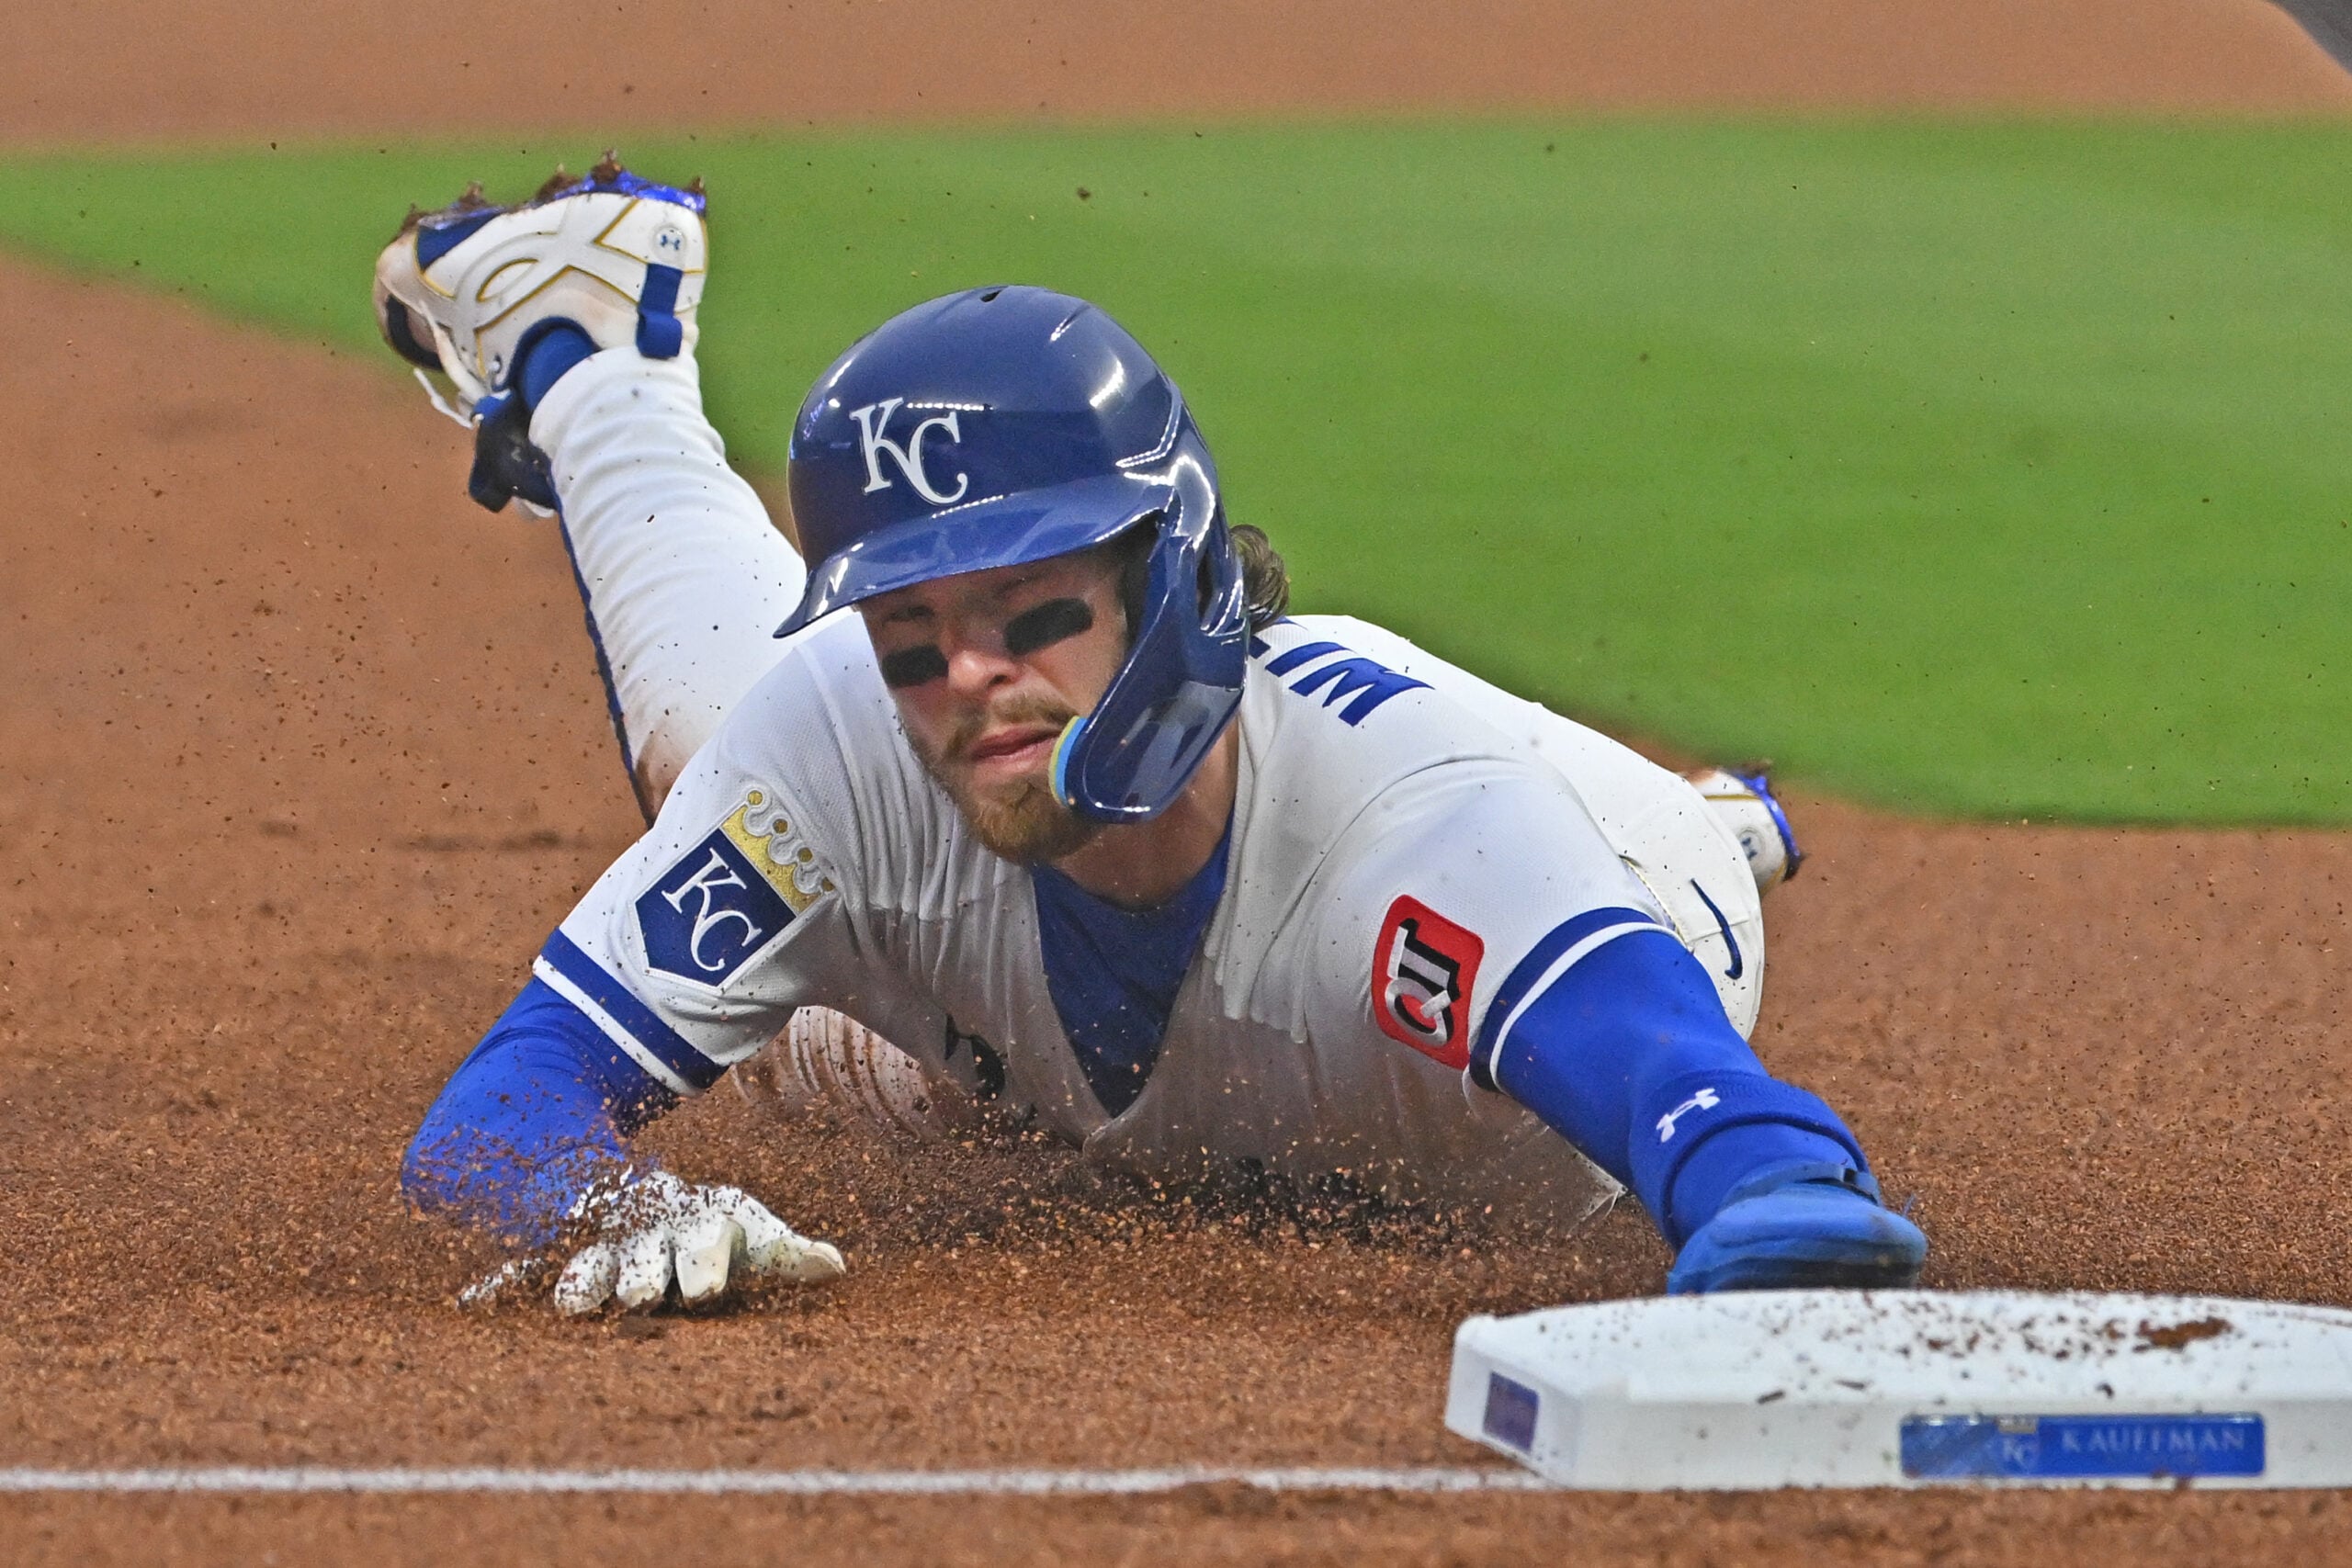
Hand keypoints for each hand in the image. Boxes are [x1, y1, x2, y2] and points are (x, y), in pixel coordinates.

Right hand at [460, 1171, 845, 1313]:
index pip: (705, 1240)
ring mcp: (595, 1243)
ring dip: (583, 1284)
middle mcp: (642, 1232)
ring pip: (585, 1264)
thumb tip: (839, 1266)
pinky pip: (521, 1268)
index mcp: (692, 1223)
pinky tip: (473, 1304)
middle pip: (643, 1259)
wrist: (626, 1188)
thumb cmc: (701, 1227)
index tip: (705, 1292)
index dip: (704, 1263)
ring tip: (575, 1304)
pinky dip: (500, 1285)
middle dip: (644, 1276)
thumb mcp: (746, 1233)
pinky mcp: (549, 1253)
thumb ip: (785, 1253)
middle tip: (644, 1294)